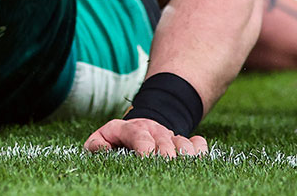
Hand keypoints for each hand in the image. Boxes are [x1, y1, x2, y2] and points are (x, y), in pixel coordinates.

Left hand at [83, 118, 207, 156]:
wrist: (138, 128)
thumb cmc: (115, 140)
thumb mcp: (101, 138)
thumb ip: (96, 144)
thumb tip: (103, 149)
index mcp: (130, 128)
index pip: (139, 135)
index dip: (145, 148)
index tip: (147, 160)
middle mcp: (152, 129)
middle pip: (164, 141)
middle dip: (166, 156)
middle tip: (166, 168)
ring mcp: (169, 135)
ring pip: (183, 142)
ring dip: (185, 155)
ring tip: (183, 167)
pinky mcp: (182, 141)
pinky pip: (198, 143)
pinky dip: (200, 151)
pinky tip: (196, 161)